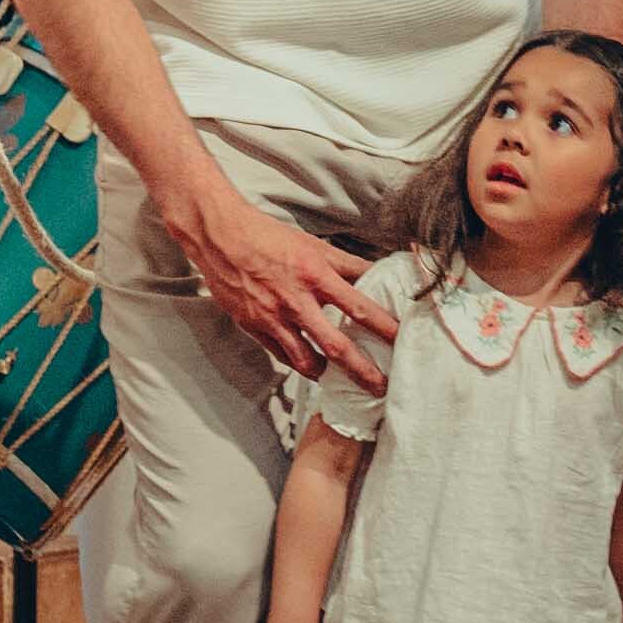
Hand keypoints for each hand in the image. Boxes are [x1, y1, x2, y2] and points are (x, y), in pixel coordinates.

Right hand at [176, 181, 385, 379]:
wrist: (220, 236)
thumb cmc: (268, 237)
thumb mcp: (314, 245)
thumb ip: (347, 264)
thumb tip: (379, 273)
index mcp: (316, 275)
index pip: (360, 307)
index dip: (384, 327)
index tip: (402, 341)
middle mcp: (296, 301)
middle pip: (337, 346)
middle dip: (362, 371)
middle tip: (380, 386)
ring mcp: (273, 318)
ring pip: (306, 360)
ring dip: (327, 374)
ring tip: (340, 379)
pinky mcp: (254, 327)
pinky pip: (281, 356)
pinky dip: (298, 363)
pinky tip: (308, 364)